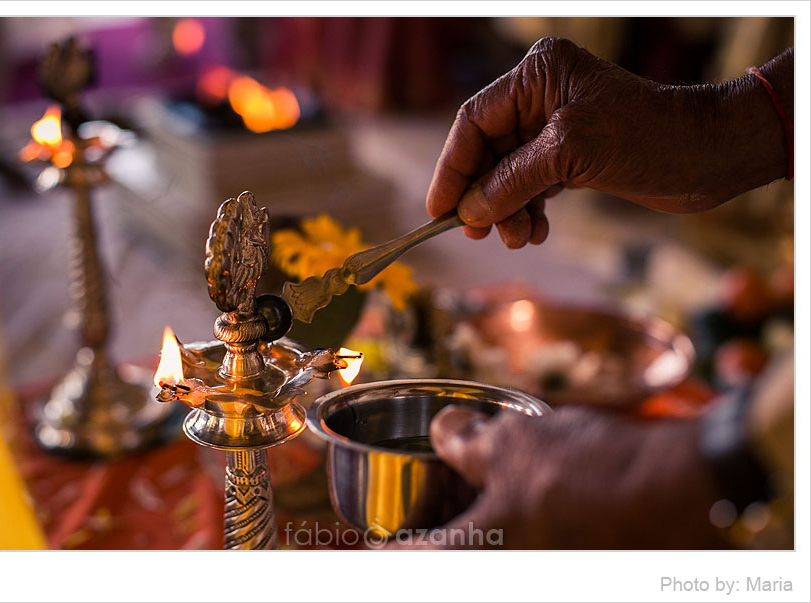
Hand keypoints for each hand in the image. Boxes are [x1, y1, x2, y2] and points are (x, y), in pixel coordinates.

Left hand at [396, 405, 727, 548]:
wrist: (681, 492)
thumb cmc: (592, 472)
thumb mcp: (515, 442)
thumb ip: (467, 442)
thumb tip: (447, 431)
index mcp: (478, 557)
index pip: (407, 559)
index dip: (381, 547)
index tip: (369, 538)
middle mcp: (507, 569)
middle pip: (449, 552)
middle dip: (431, 529)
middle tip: (422, 504)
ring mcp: (544, 564)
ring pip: (488, 547)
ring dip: (473, 520)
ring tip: (471, 485)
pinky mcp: (572, 557)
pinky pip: (524, 543)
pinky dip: (510, 521)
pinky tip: (518, 488)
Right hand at [427, 38, 791, 247]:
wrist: (709, 155)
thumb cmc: (649, 136)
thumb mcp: (571, 153)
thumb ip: (514, 180)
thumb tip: (469, 209)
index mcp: (538, 76)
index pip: (474, 121)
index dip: (452, 166)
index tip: (439, 209)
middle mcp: (542, 97)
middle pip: (488, 151)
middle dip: (483, 195)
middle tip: (477, 232)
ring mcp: (556, 128)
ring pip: (508, 174)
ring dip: (507, 210)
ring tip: (519, 238)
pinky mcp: (571, 156)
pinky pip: (532, 186)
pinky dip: (528, 211)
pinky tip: (535, 232)